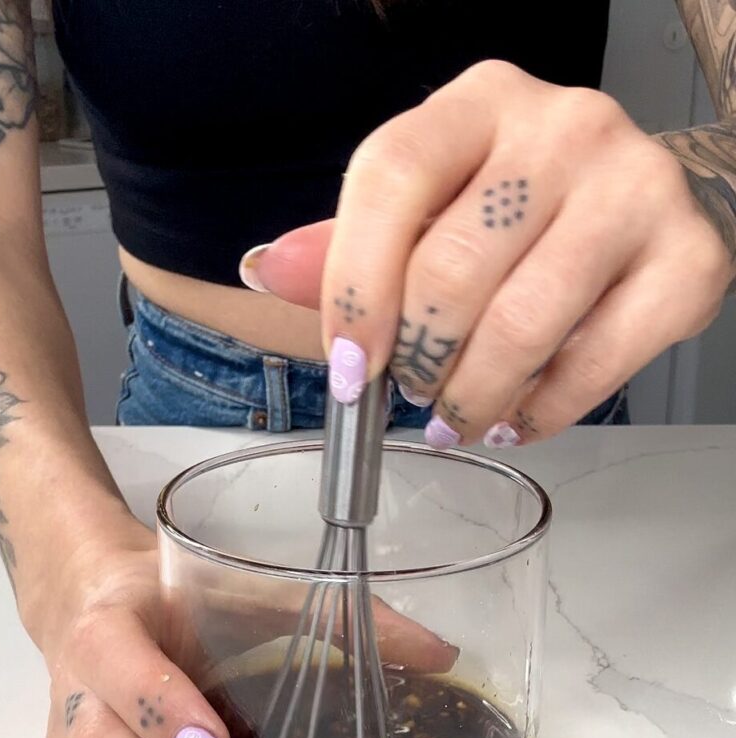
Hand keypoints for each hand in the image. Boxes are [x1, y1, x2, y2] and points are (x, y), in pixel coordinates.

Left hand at [252, 61, 733, 445]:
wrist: (639, 209)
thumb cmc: (519, 216)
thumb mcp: (426, 212)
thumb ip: (350, 244)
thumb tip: (268, 270)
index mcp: (481, 103)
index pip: (391, 176)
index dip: (353, 286)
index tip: (347, 363)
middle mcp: (564, 129)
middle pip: (452, 267)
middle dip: (414, 357)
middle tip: (410, 391)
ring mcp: (635, 190)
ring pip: (521, 326)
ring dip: (470, 396)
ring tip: (455, 415)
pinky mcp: (686, 261)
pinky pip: (593, 367)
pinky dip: (539, 413)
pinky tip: (516, 418)